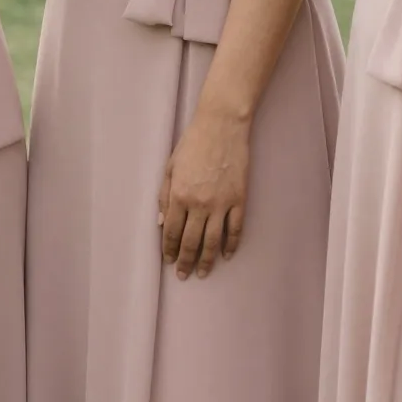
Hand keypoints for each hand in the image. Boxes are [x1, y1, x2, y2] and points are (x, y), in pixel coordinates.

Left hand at [159, 107, 249, 278]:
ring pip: (213, 241)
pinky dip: (231, 245)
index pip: (172, 231)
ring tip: (203, 273)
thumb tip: (162, 223)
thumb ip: (164, 197)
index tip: (169, 261)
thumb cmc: (192, 143)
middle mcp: (199, 204)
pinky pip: (235, 229)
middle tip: (183, 275)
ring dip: (206, 260)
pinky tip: (226, 255)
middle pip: (191, 241)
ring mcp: (221, 204)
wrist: (221, 127)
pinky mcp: (239, 200)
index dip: (170, 249)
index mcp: (179, 195)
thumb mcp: (170, 167)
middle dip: (186, 261)